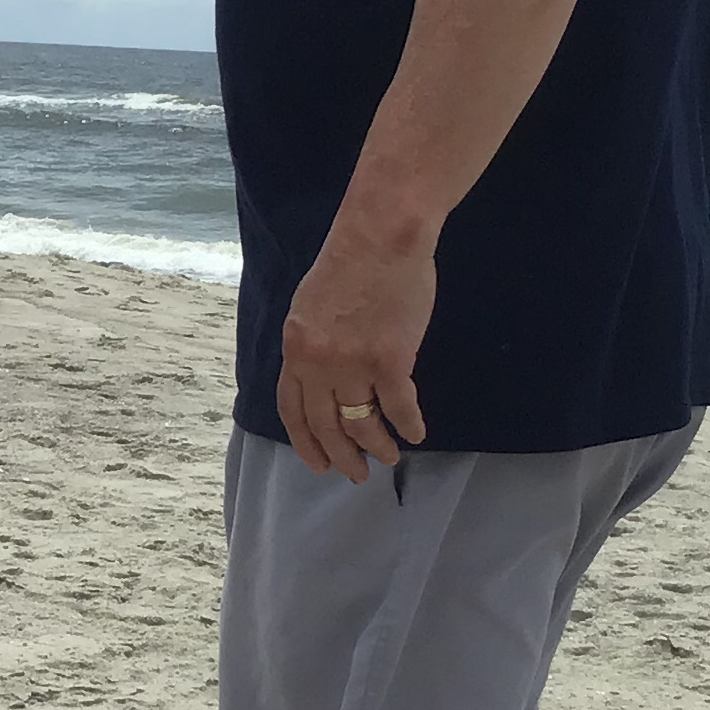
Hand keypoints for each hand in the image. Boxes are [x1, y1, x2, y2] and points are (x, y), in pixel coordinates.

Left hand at [275, 215, 434, 479]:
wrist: (381, 234)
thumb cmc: (351, 262)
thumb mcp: (310, 306)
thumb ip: (312, 344)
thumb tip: (321, 376)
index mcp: (295, 349)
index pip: (293, 411)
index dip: (307, 444)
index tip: (319, 465)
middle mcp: (318, 363)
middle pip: (325, 426)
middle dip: (341, 457)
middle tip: (356, 474)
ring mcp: (353, 363)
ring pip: (362, 423)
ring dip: (377, 446)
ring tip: (390, 457)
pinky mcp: (390, 360)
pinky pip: (398, 408)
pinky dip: (408, 425)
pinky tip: (416, 433)